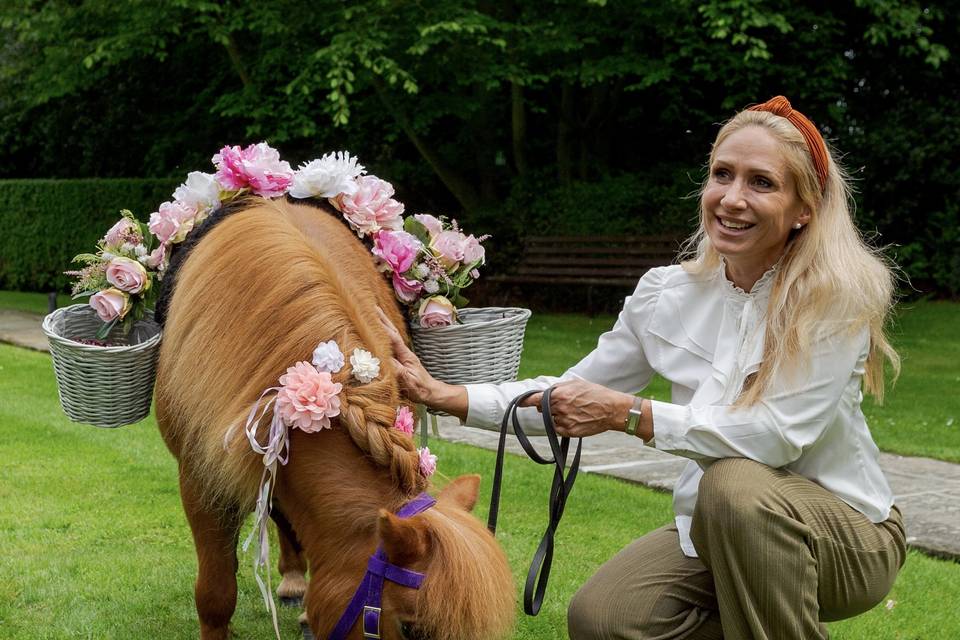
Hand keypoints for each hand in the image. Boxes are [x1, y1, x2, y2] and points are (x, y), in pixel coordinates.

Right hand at [376, 307, 438, 404]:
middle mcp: (404, 352)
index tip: (373, 315)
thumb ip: (396, 369)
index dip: (382, 326)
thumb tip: (383, 359)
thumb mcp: (407, 380)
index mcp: (405, 355)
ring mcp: (403, 355)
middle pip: (392, 332)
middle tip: (372, 307)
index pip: (392, 337)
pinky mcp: (401, 360)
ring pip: (391, 337)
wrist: (430, 392)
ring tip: (375, 315)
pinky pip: (390, 345)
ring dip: (384, 325)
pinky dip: (384, 337)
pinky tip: (380, 335)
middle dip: (382, 319)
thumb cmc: (420, 388)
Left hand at [518, 379, 633, 437]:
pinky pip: (558, 429)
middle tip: (563, 403)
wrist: (612, 409)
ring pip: (550, 420)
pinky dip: (562, 424)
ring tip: (574, 411)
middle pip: (542, 410)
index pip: (534, 399)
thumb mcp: (575, 383)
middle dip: (546, 407)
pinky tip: (575, 419)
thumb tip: (545, 393)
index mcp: (558, 395)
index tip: (518, 403)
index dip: (525, 401)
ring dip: (556, 416)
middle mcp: (558, 409)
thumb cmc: (595, 394)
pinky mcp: (569, 432)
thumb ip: (558, 388)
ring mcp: (563, 421)